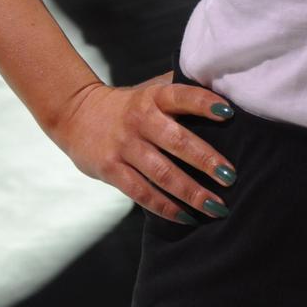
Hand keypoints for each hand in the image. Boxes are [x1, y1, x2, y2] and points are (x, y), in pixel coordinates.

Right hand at [50, 78, 235, 223]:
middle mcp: (139, 120)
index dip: (205, 104)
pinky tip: (188, 217)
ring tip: (216, 206)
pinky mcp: (111, 170)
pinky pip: (142, 193)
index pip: (181, 96)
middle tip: (230, 176)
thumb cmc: (128, 104)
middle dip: (206, 160)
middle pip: (176, 141)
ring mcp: (124, 147)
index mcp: (153, 96)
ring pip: (162, 173)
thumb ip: (180, 90)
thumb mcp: (149, 89)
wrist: (75, 113)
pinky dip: (166, 208)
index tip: (229, 114)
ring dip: (191, 192)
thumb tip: (223, 90)